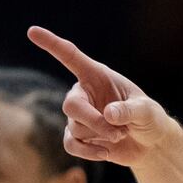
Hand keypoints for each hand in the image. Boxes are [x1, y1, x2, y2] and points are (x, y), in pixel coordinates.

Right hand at [28, 26, 172, 165]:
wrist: (150, 144)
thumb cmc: (149, 119)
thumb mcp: (147, 111)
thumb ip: (130, 110)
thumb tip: (107, 114)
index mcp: (97, 76)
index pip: (70, 57)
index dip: (52, 44)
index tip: (32, 31)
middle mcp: (84, 93)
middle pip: (71, 105)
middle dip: (94, 121)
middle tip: (118, 132)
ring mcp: (78, 116)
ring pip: (75, 128)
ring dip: (101, 136)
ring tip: (121, 135)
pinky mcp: (78, 137)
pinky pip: (71, 145)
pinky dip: (89, 152)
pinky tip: (106, 152)